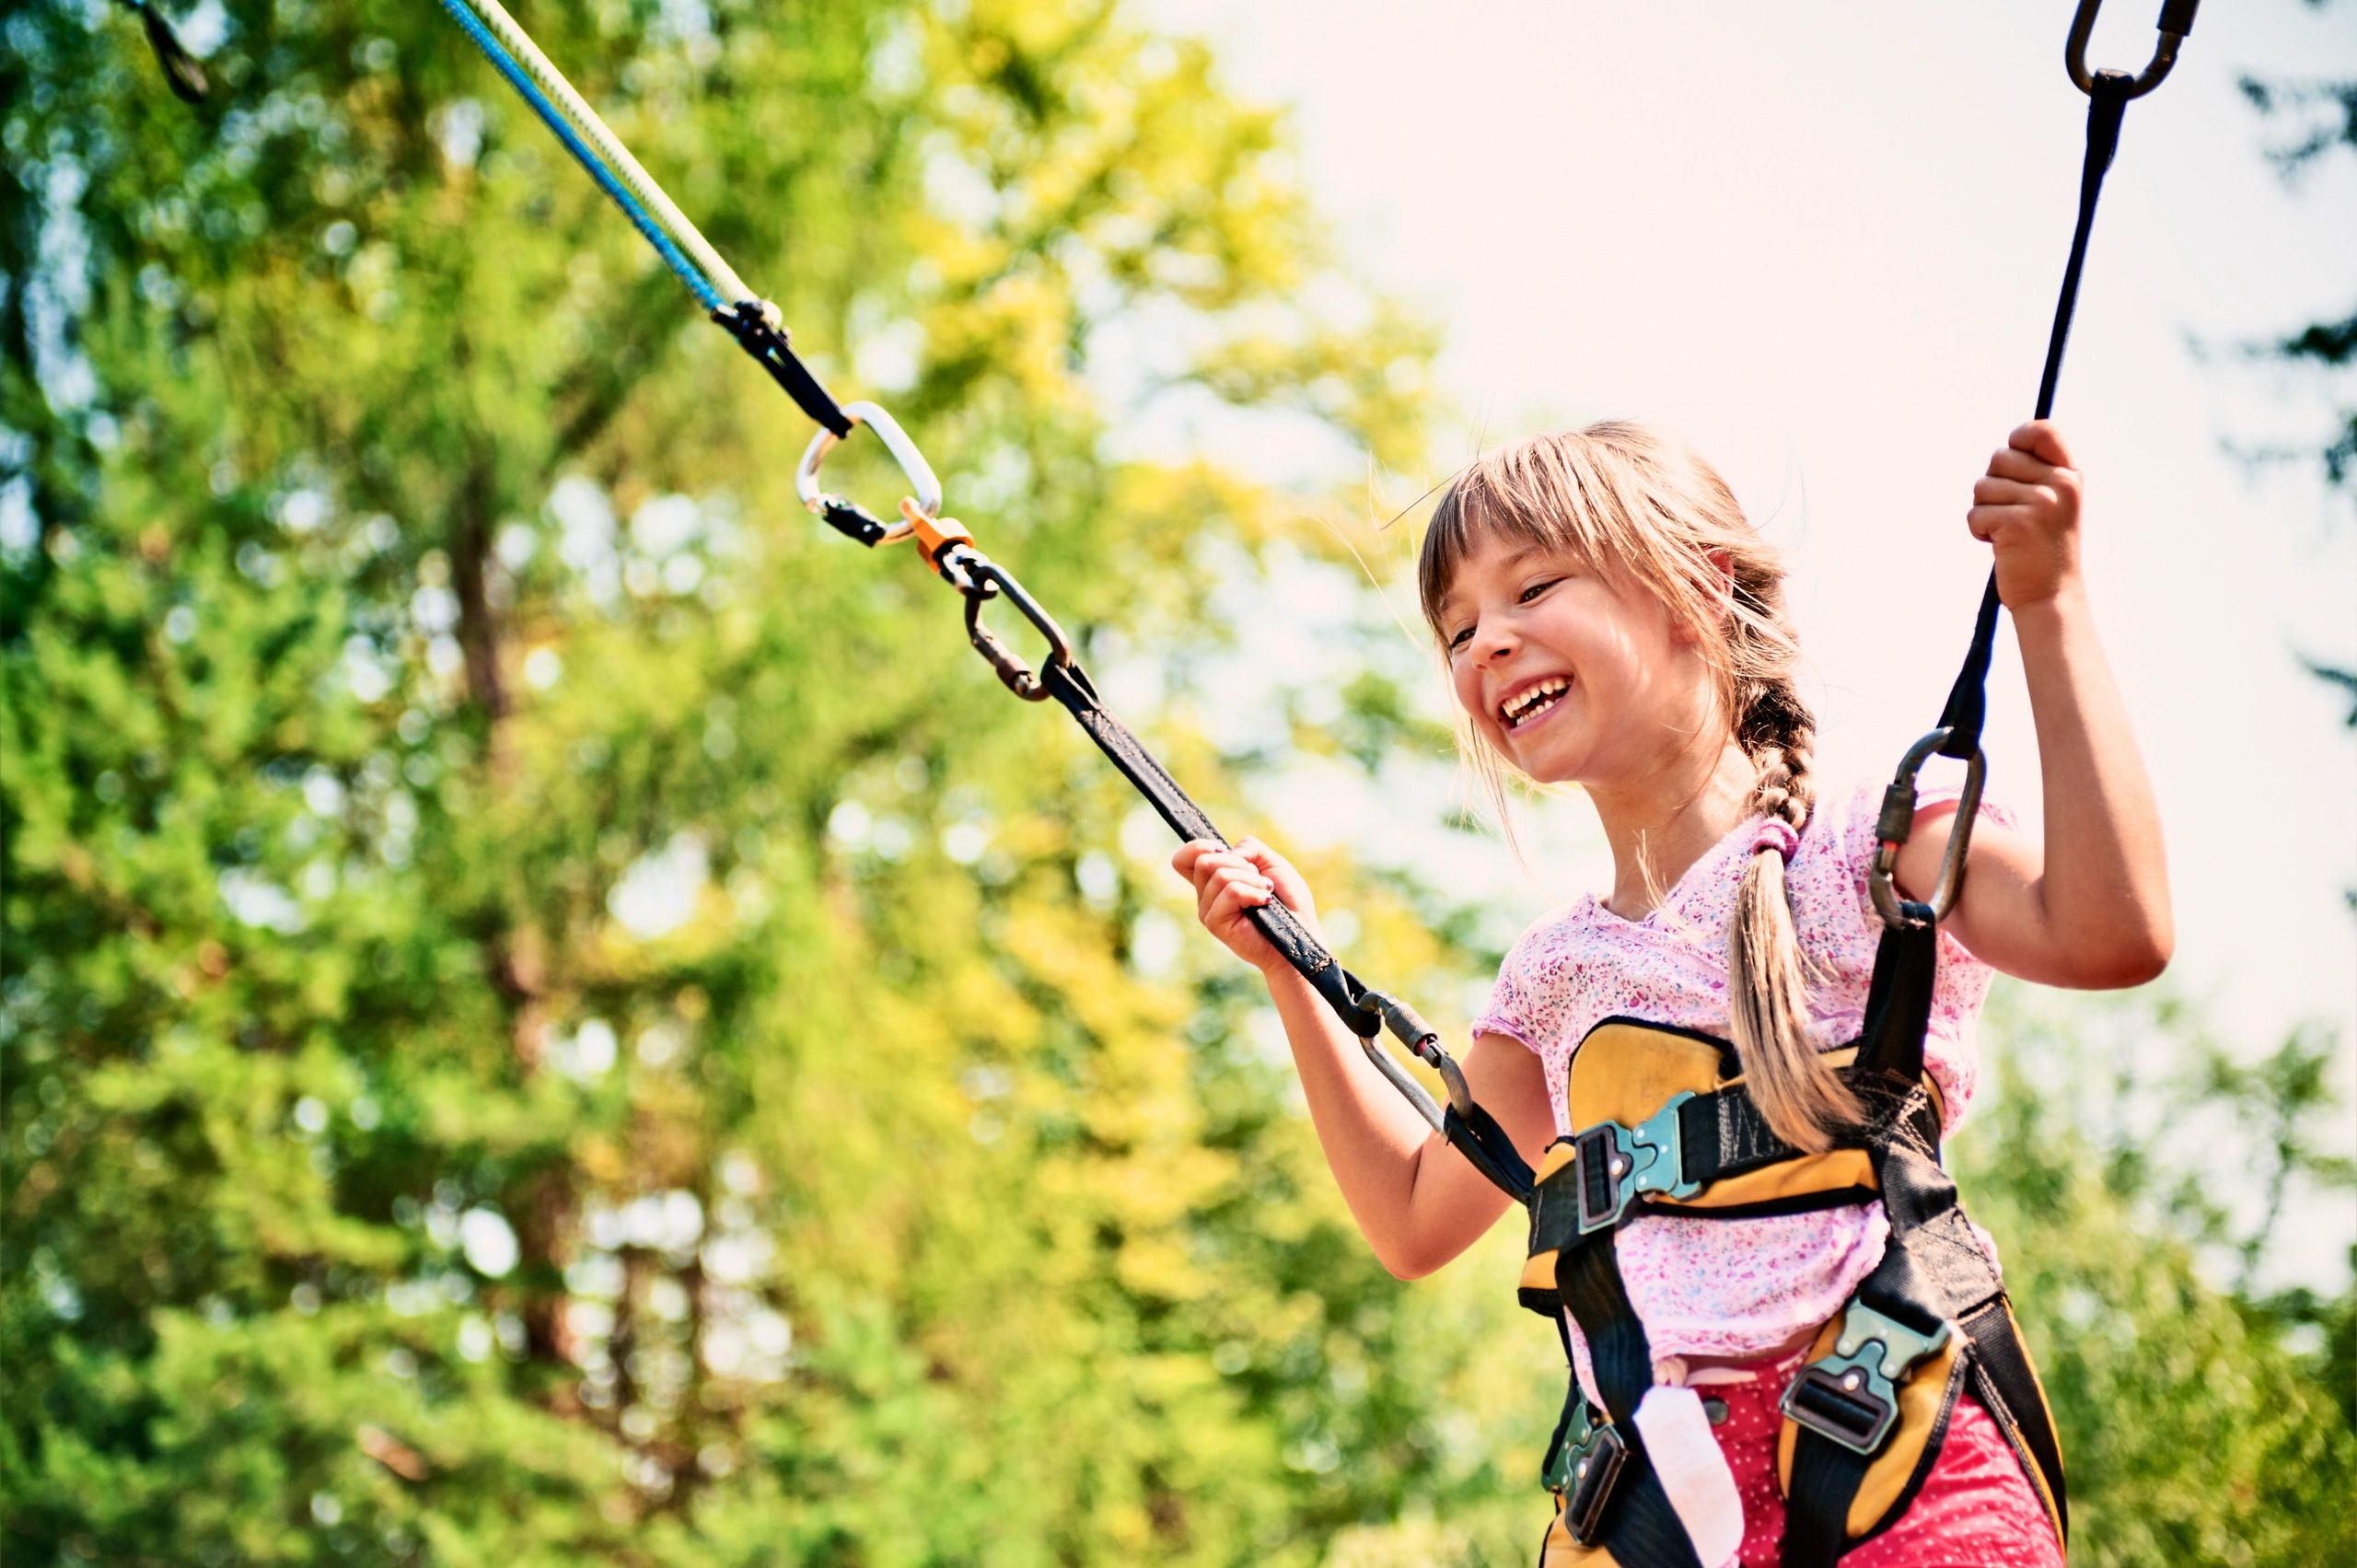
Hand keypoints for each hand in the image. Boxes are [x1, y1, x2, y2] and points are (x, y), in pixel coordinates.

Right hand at [1170, 836, 1323, 974]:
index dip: (1198, 847)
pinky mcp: (1215, 923)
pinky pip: (1230, 892)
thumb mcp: (1271, 862)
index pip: (1183, 860)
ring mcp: (1208, 911)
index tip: (1224, 850)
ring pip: (1219, 875)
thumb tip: (1228, 851)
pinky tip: (1264, 902)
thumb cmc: (1287, 900)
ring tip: (1266, 893)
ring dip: (1251, 878)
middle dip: (1238, 862)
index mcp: (1213, 881)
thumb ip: (1248, 847)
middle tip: (1259, 878)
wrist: (1299, 933)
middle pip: (1203, 861)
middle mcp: (1205, 896)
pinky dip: (1252, 891)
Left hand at [1967, 420, 2082, 610]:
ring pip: (1982, 487)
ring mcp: (2040, 503)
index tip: (2013, 460)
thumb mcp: (2053, 504)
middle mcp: (2060, 484)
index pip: (2041, 431)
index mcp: (2070, 475)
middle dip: (1993, 486)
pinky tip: (2001, 545)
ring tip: (2009, 532)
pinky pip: (1975, 513)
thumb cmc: (2043, 549)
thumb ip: (2036, 474)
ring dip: (1985, 511)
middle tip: (2011, 514)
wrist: (2052, 596)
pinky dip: (1979, 530)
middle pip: (1999, 458)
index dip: (2018, 439)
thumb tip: (2006, 448)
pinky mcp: (2016, 523)